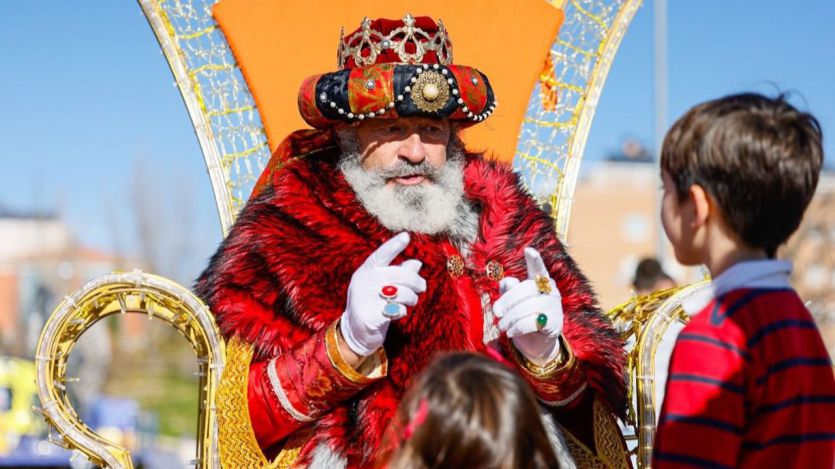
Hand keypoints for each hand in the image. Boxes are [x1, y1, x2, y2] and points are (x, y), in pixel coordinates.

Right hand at [340, 232, 425, 355]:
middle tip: (422, 287)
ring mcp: (364, 300)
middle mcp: (363, 283)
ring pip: (401, 293)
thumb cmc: (374, 303)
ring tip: (411, 301)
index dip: (393, 246)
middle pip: (398, 275)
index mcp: (365, 271)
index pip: (380, 255)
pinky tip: (399, 312)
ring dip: (412, 298)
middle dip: (416, 281)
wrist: (356, 331)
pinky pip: (396, 310)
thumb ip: (399, 272)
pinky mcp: (368, 317)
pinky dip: (403, 311)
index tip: (406, 236)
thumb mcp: (383, 285)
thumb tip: (416, 263)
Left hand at [493, 247, 562, 362]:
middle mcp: (551, 291)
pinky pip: (532, 322)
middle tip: (496, 313)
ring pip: (529, 307)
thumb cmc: (522, 316)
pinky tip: (510, 332)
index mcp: (540, 282)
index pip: (538, 269)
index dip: (534, 260)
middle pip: (527, 288)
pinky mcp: (555, 324)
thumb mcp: (512, 302)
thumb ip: (508, 289)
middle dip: (507, 301)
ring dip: (510, 318)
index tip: (528, 250)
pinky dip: (517, 328)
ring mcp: (555, 307)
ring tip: (501, 326)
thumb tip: (508, 281)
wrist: (535, 343)